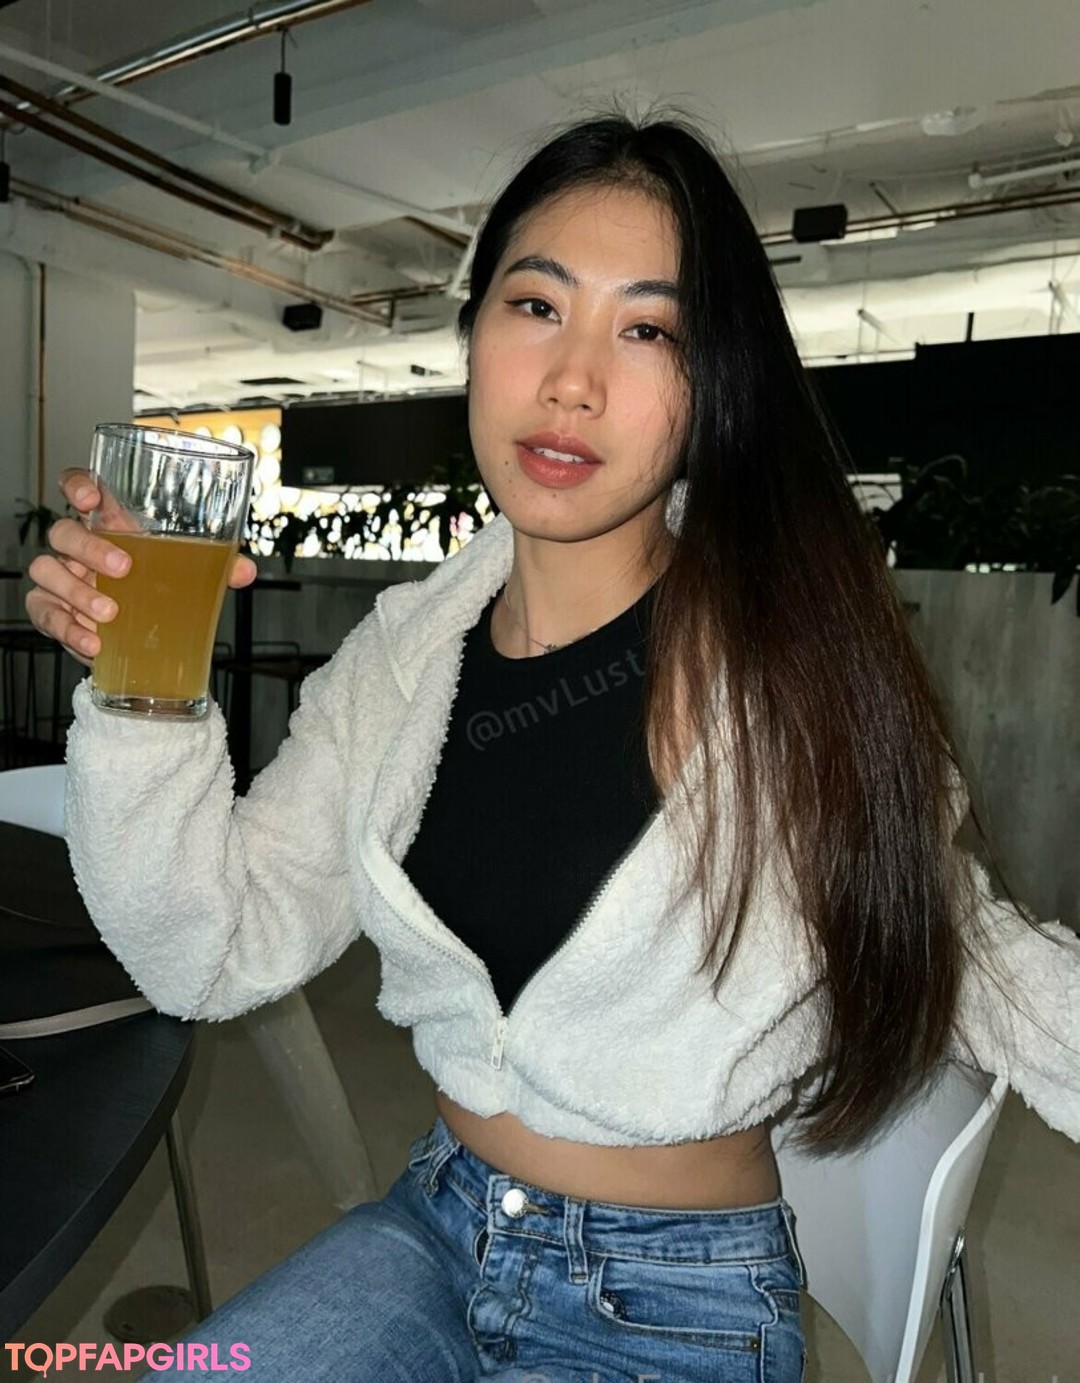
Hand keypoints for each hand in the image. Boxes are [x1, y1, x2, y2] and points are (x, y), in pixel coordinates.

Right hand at [25, 468, 257, 667]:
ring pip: (47, 570)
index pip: (79, 488)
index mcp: (108, 525)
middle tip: (123, 567)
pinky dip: (67, 628)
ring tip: (110, 613)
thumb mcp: (185, 571)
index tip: (88, 497)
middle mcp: (78, 548)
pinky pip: (45, 613)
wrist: (136, 632)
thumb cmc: (155, 585)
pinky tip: (94, 642)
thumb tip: (245, 570)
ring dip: (77, 591)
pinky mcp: (51, 610)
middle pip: (64, 531)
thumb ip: (214, 566)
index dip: (76, 484)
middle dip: (89, 548)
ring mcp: (61, 578)